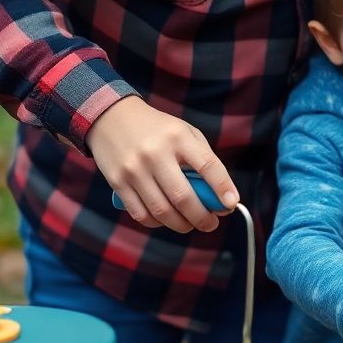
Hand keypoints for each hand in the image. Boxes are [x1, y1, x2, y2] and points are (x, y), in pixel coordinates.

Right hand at [86, 96, 238, 232]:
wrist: (110, 117)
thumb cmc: (157, 130)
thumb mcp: (185, 132)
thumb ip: (203, 159)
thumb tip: (222, 196)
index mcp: (178, 138)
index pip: (207, 166)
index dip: (223, 188)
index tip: (232, 204)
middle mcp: (156, 154)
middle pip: (183, 197)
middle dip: (202, 218)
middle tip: (211, 224)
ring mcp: (134, 169)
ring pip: (162, 211)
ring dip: (182, 225)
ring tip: (190, 224)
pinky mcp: (117, 182)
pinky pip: (140, 213)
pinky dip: (157, 223)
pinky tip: (166, 220)